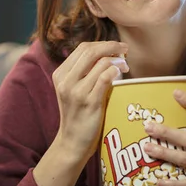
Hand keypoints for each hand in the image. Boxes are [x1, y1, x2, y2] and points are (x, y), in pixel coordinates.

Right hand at [52, 41, 128, 160]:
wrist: (72, 142)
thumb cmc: (78, 114)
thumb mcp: (73, 89)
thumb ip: (83, 72)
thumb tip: (105, 53)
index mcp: (60, 74)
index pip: (83, 48)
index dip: (102, 44)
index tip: (116, 47)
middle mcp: (65, 80)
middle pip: (90, 51)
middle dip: (111, 46)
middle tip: (124, 49)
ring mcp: (76, 91)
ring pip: (101, 62)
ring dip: (117, 60)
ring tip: (125, 66)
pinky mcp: (89, 102)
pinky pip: (106, 78)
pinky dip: (116, 71)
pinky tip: (121, 74)